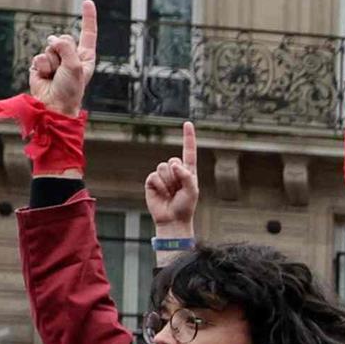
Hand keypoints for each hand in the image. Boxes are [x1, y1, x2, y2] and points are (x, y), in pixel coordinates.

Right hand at [28, 0, 98, 114]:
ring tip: (55, 75)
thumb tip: (52, 39)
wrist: (53, 104)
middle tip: (63, 69)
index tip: (88, 1)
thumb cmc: (70, 89)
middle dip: (61, 51)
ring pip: (49, 47)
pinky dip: (41, 66)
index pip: (88, 33)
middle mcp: (71, 56)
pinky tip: (45, 77)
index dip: (88, 17)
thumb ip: (66, 47)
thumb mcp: (75, 66)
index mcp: (85, 56)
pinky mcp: (41, 65)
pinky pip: (39, 57)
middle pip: (64, 38)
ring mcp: (56, 60)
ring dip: (51, 62)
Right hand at [144, 119, 199, 237]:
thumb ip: (187, 176)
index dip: (188, 137)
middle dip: (176, 175)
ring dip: (168, 182)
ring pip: (163, 167)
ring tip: (170, 193)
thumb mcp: (192, 191)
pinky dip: (159, 186)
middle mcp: (175, 171)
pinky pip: (154, 176)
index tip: (187, 123)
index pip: (188, 151)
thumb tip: (175, 165)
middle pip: (173, 160)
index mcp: (188, 171)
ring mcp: (163, 176)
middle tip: (178, 189)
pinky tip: (162, 194)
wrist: (172, 220)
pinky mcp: (152, 181)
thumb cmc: (185, 206)